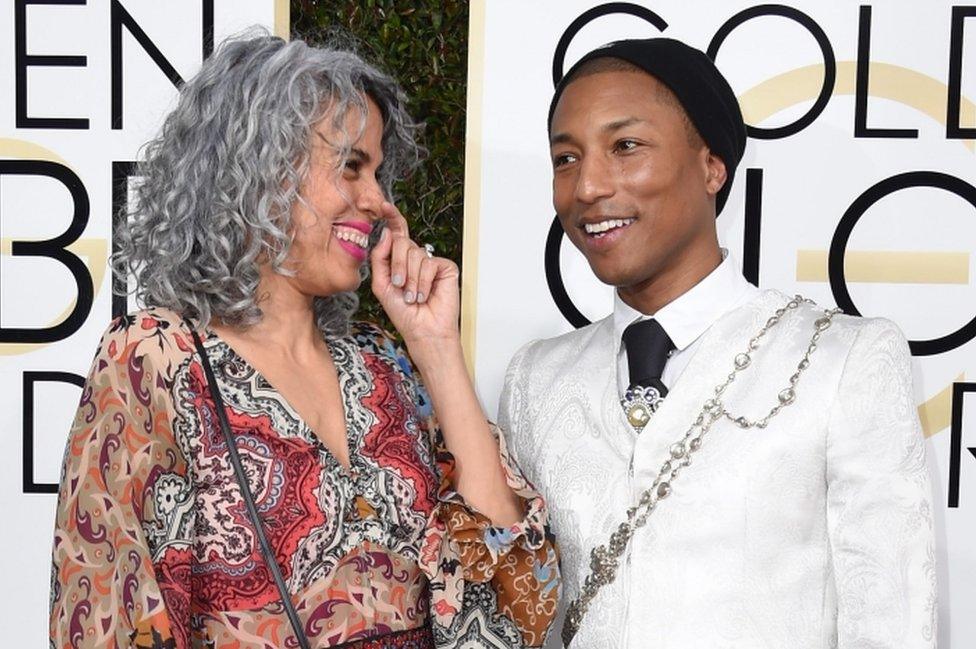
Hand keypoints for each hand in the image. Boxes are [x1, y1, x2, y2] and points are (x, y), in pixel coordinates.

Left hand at [370, 201, 460, 347]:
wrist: (422, 330)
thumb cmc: (403, 312)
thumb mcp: (382, 285)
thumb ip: (380, 258)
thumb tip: (387, 233)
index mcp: (400, 260)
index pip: (396, 234)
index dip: (391, 218)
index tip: (383, 205)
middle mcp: (416, 258)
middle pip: (402, 243)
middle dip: (397, 266)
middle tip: (399, 286)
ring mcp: (431, 261)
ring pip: (415, 254)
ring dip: (410, 279)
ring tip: (413, 296)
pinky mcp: (446, 267)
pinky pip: (429, 263)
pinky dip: (423, 282)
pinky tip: (424, 295)